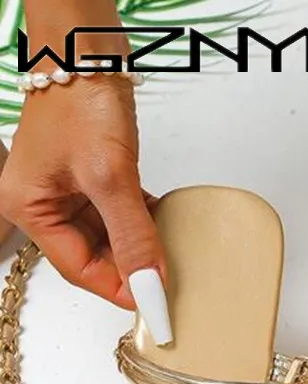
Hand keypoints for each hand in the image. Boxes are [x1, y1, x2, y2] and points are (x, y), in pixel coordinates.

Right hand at [0, 75, 164, 308]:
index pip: (78, 268)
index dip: (118, 288)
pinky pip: (120, 213)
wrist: (88, 48)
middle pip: (94, 256)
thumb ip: (132, 234)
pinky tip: (163, 226)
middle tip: (167, 283)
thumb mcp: (110, 177)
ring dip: (140, 246)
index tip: (155, 304)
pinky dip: (142, 222)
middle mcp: (46, 202)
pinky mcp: (95, 175)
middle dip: (131, 269)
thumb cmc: (79, 98)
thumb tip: (149, 281)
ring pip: (110, 237)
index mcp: (32, 208)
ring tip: (169, 257)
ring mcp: (70, 189)